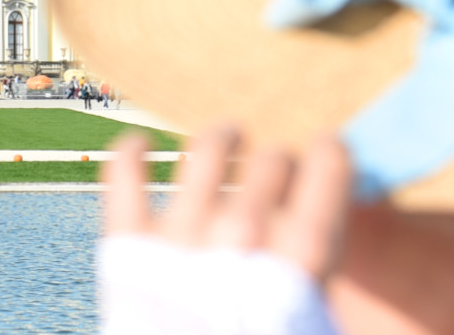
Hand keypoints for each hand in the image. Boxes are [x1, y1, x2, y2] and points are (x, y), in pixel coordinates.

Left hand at [102, 126, 352, 280]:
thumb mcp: (312, 323)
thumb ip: (318, 278)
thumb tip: (317, 240)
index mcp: (303, 254)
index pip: (328, 163)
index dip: (330, 154)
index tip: (325, 153)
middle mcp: (244, 230)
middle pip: (272, 158)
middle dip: (278, 164)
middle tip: (274, 173)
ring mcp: (181, 231)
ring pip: (207, 147)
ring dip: (220, 137)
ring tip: (224, 138)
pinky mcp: (126, 241)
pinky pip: (123, 171)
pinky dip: (128, 150)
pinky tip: (135, 144)